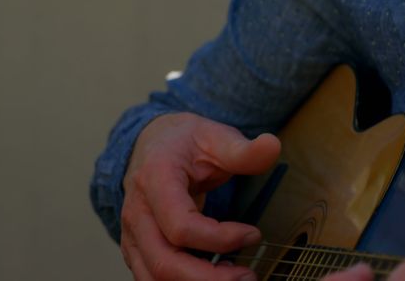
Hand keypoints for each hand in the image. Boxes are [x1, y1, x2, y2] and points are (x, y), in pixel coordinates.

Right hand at [120, 112, 281, 279]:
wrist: (153, 144)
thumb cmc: (185, 142)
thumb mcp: (215, 137)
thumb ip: (243, 149)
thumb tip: (272, 146)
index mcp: (154, 179)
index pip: (181, 225)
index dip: (219, 238)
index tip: (254, 234)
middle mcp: (136, 211)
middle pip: (164, 262)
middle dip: (208, 279)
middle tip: (247, 276)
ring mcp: (132, 233)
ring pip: (155, 277)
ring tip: (236, 278)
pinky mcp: (136, 249)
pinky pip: (153, 278)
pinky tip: (215, 276)